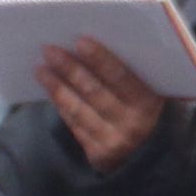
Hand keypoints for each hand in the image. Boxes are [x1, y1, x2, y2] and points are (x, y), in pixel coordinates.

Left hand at [40, 38, 165, 173]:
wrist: (155, 154)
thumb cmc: (149, 110)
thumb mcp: (153, 92)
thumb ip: (134, 73)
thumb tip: (92, 46)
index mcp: (149, 103)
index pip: (121, 76)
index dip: (100, 58)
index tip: (80, 41)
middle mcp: (132, 125)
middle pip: (94, 91)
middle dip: (69, 69)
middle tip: (48, 49)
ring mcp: (114, 142)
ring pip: (79, 109)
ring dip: (57, 87)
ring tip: (40, 68)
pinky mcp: (99, 155)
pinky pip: (75, 125)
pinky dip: (61, 105)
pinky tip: (50, 89)